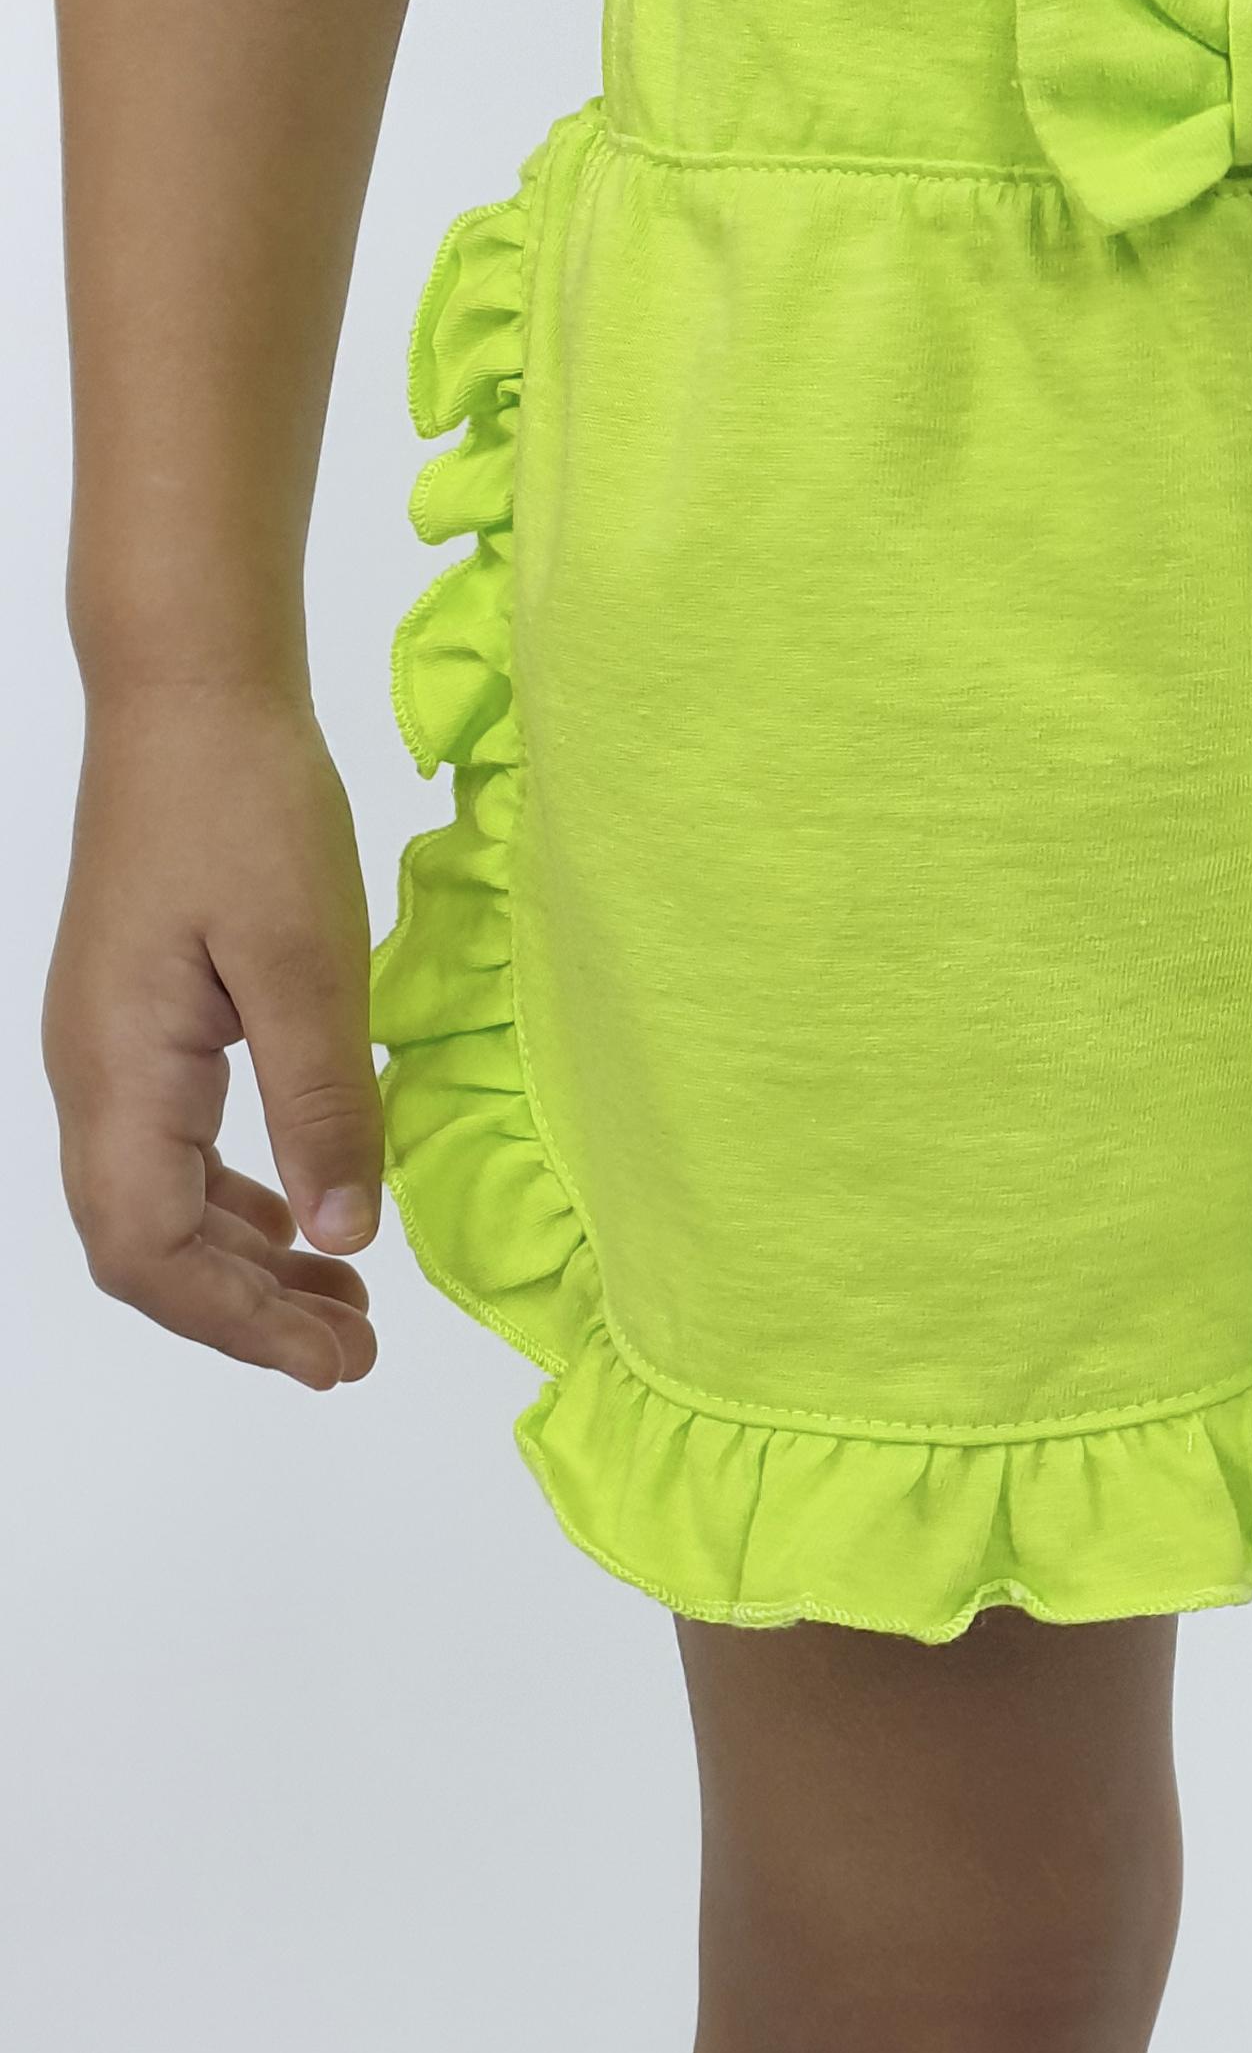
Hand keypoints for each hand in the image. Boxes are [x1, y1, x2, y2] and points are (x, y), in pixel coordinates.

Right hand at [45, 686, 384, 1387]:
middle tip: (358, 1352)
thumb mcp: (309, 961)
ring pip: (160, 1203)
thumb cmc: (245, 805)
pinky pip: (174, 1149)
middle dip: (245, 1314)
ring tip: (350, 1305)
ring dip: (249, 1264)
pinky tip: (308, 1216)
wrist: (191, 694)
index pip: (147, 1252)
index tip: (335, 1358)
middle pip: (144, 1246)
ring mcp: (109, 1049)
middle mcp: (92, 1074)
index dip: (236, 1324)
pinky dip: (239, 1202)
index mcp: (120, 1071)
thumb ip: (325, 1105)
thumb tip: (347, 1240)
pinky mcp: (141, 1022)